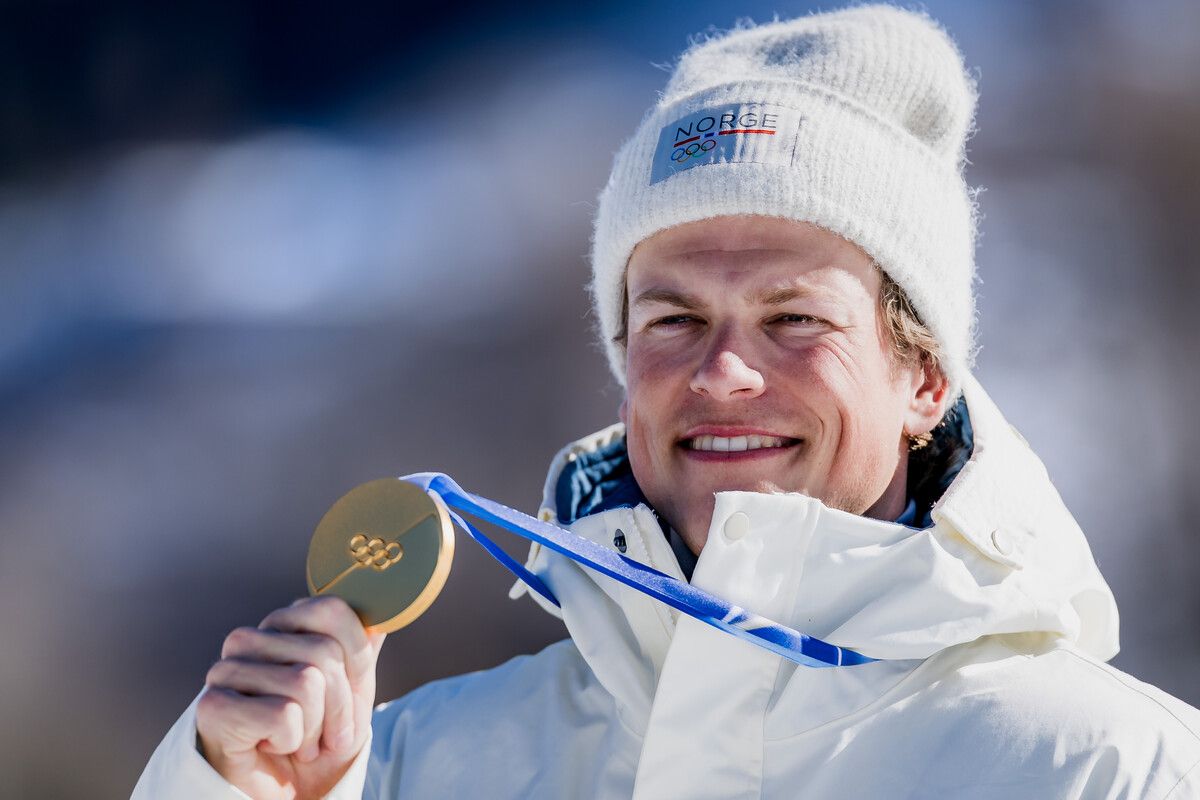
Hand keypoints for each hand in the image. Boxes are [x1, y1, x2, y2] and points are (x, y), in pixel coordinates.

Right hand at [196, 596, 384, 799]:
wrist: (283, 795)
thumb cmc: (315, 740)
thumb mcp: (351, 695)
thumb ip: (361, 653)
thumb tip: (378, 620)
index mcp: (280, 627)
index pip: (333, 611)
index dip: (357, 660)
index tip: (352, 697)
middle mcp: (248, 640)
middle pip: (324, 652)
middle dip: (339, 705)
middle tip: (326, 734)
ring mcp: (225, 671)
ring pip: (305, 682)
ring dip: (314, 729)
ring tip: (298, 742)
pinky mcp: (214, 706)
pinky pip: (283, 714)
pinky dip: (290, 741)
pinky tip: (272, 747)